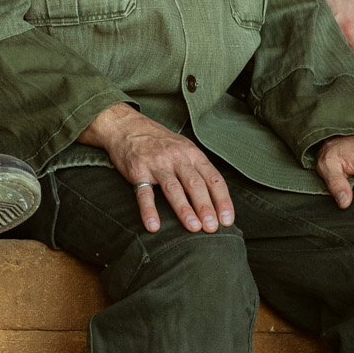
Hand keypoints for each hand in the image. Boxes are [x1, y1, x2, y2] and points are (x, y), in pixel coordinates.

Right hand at [80, 103, 233, 232]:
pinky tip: (153, 225)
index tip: (227, 219)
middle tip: (212, 227)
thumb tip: (214, 200)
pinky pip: (144, 192)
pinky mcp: (137, 170)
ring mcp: (156, 163)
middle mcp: (177, 157)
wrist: (126, 125)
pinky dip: (149, 210)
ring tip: (193, 227)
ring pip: (173, 188)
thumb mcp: (184, 148)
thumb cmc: (159, 140)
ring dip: (184, 209)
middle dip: (206, 207)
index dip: (222, 200)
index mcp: (192, 154)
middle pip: (195, 184)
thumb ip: (197, 169)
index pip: (213, 179)